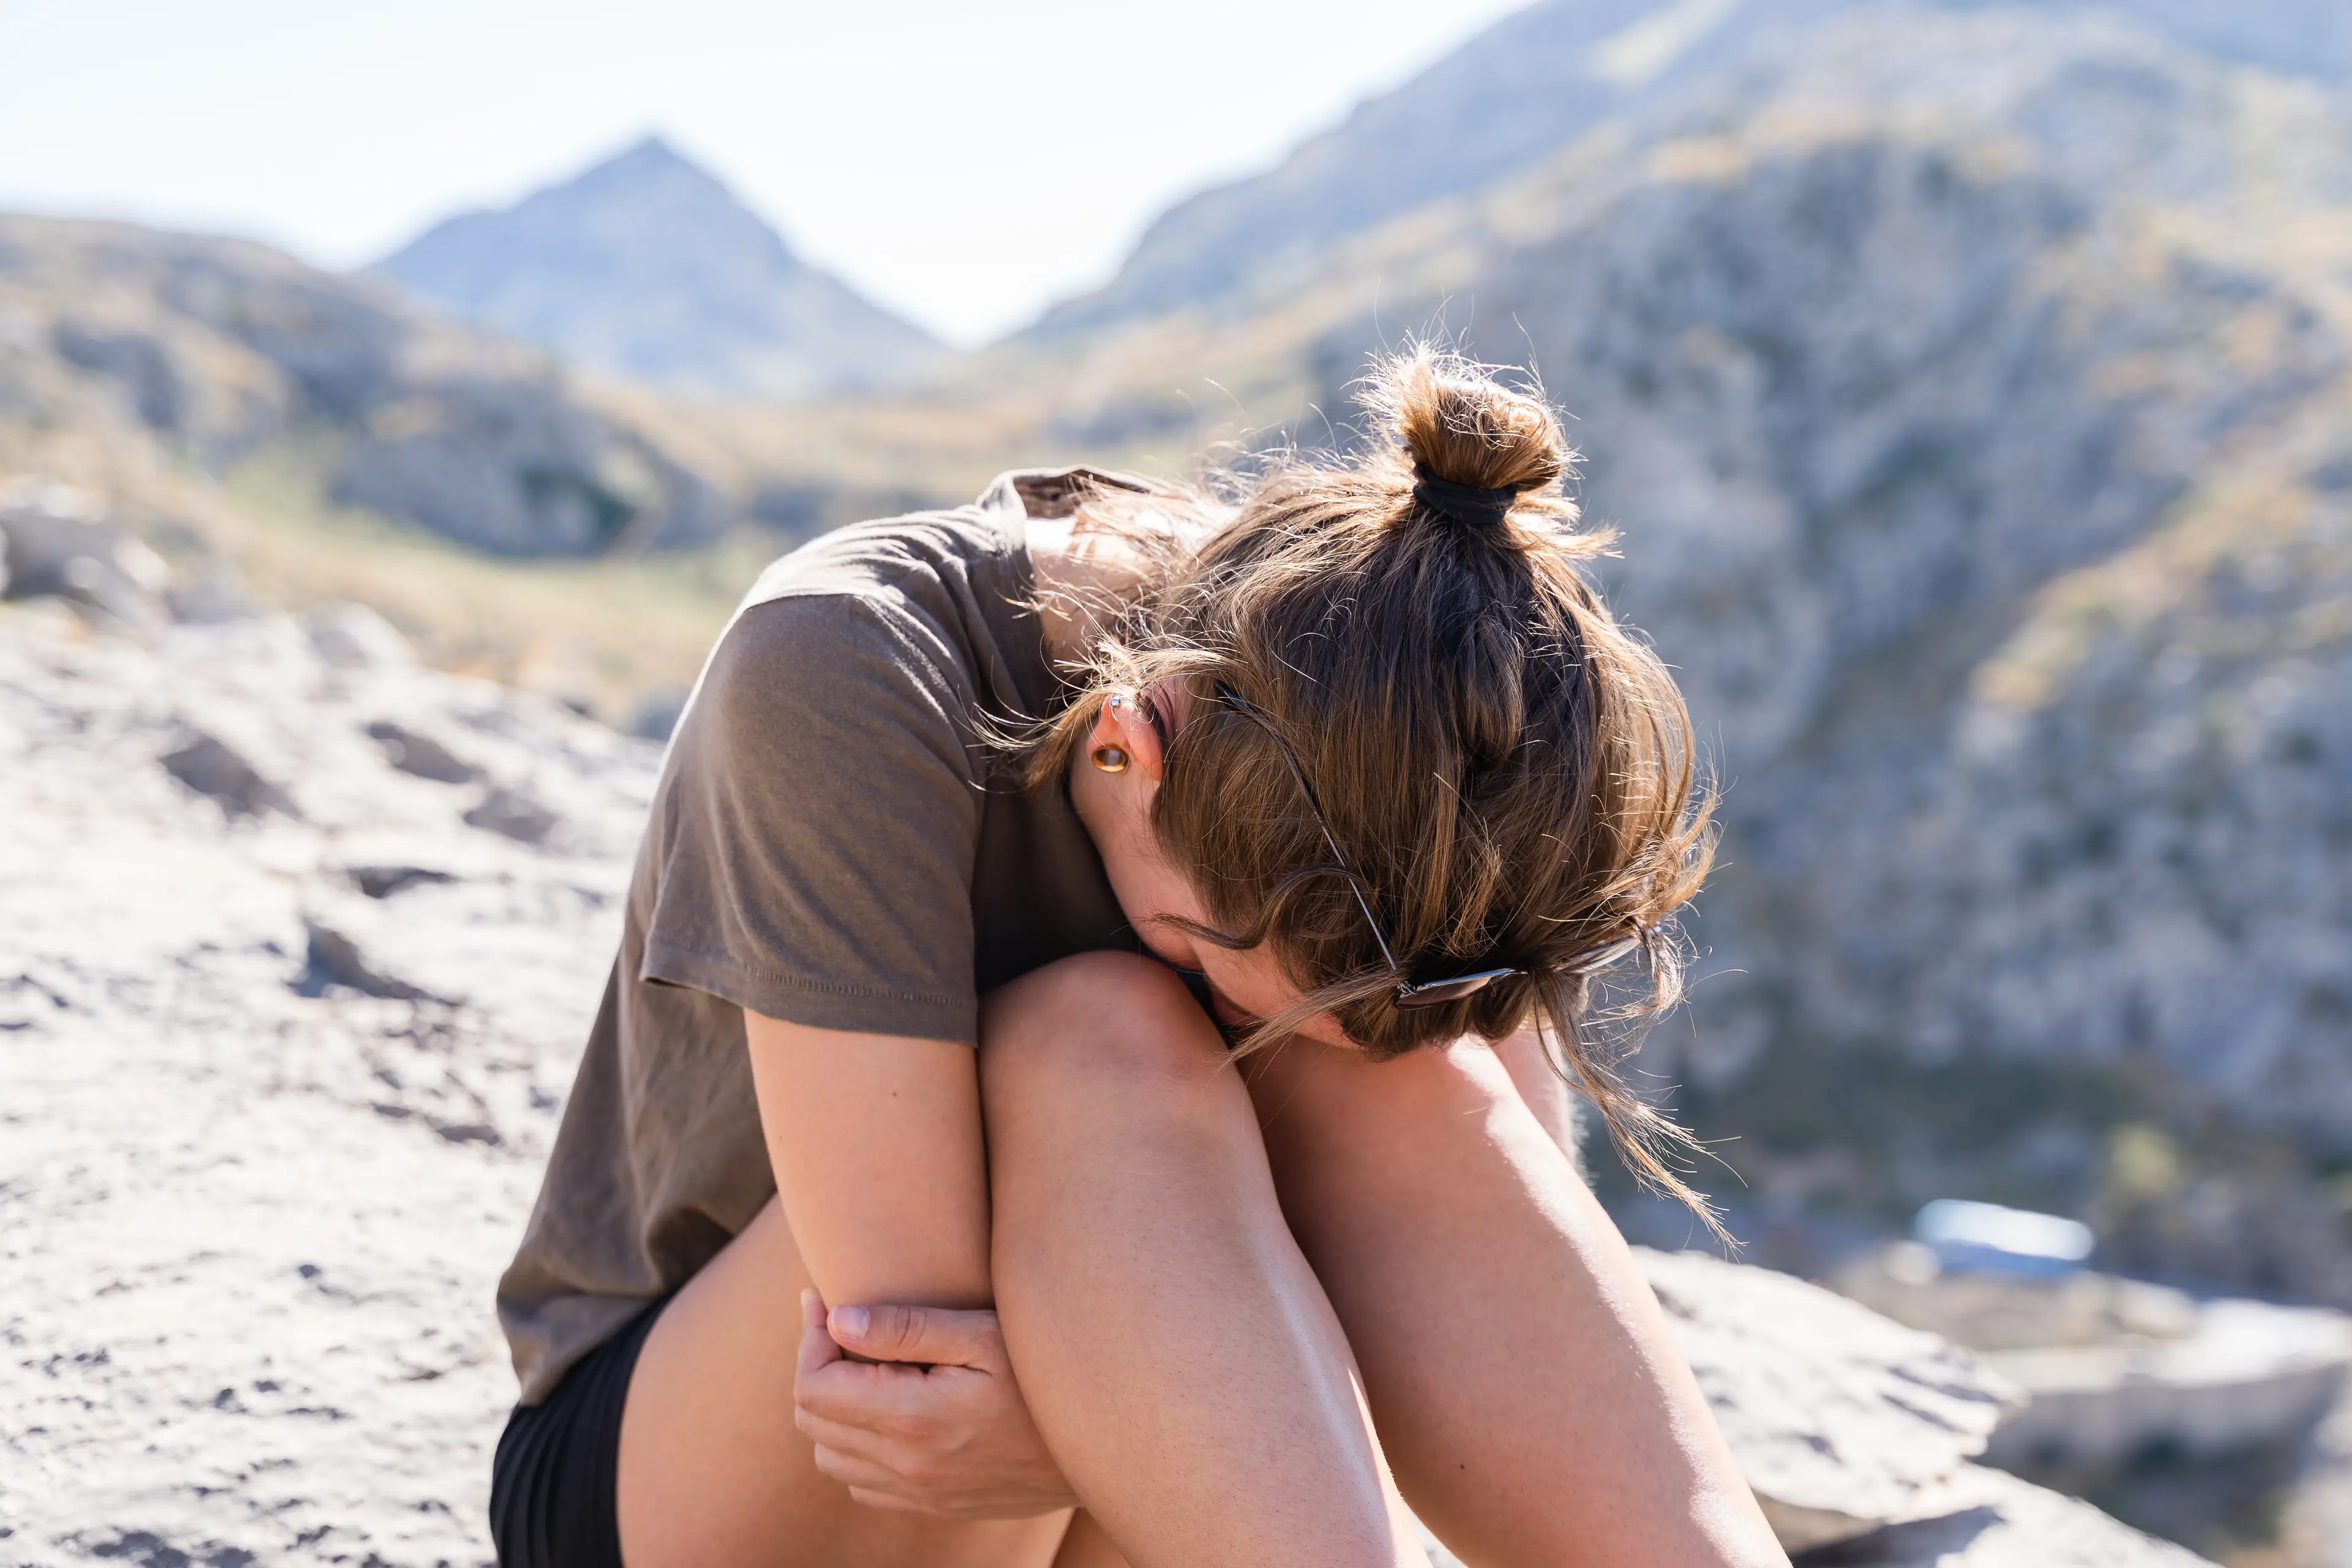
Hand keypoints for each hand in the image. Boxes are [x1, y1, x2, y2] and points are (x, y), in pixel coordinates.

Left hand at [793, 1289, 1077, 1518]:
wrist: (1098, 1445)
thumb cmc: (1045, 1374)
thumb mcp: (985, 1334)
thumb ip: (908, 1327)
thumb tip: (839, 1318)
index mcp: (913, 1418)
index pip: (814, 1387)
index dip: (809, 1337)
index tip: (822, 1299)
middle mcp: (907, 1465)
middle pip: (812, 1422)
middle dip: (814, 1365)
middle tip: (837, 1324)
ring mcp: (919, 1493)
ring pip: (830, 1459)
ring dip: (830, 1410)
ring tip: (859, 1365)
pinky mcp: (934, 1506)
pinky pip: (863, 1486)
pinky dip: (855, 1449)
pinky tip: (885, 1410)